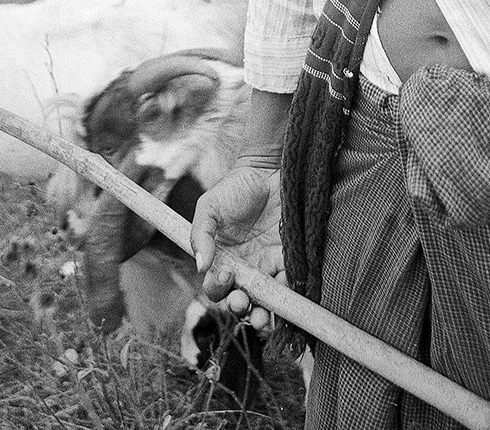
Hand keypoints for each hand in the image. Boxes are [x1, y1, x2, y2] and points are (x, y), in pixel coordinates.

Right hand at [191, 164, 284, 332]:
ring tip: (263, 319)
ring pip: (265, 301)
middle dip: (241, 309)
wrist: (267, 169)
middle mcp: (245, 270)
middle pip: (241, 301)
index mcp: (222, 261)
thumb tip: (200, 267)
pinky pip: (289, 282)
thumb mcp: (209, 207)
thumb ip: (200, 235)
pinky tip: (286, 294)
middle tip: (242, 304)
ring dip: (264, 315)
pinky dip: (288, 292)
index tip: (225, 275)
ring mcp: (267, 266)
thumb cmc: (234, 188)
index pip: (217, 288)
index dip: (219, 289)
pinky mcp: (289, 259)